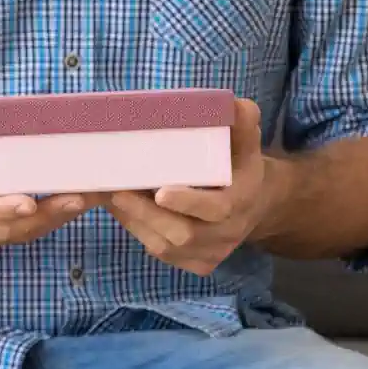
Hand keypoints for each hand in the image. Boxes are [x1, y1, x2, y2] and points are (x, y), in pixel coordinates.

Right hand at [0, 113, 98, 252]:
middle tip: (81, 197)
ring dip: (53, 221)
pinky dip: (45, 225)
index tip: (30, 201)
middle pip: (6, 227)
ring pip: (16, 235)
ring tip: (86, 200)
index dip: (2, 208)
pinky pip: (17, 236)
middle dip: (46, 215)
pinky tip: (70, 209)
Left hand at [106, 99, 287, 275]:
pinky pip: (161, 253)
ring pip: (165, 246)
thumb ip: (242, 122)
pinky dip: (138, 230)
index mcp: (241, 201)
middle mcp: (227, 233)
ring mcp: (211, 253)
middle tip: (118, 190)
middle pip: (183, 234)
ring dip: (136, 221)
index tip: (160, 192)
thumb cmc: (240, 165)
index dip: (188, 203)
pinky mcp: (195, 263)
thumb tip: (233, 104)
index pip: (216, 209)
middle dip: (146, 213)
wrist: (254, 204)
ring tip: (113, 196)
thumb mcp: (246, 141)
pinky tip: (123, 210)